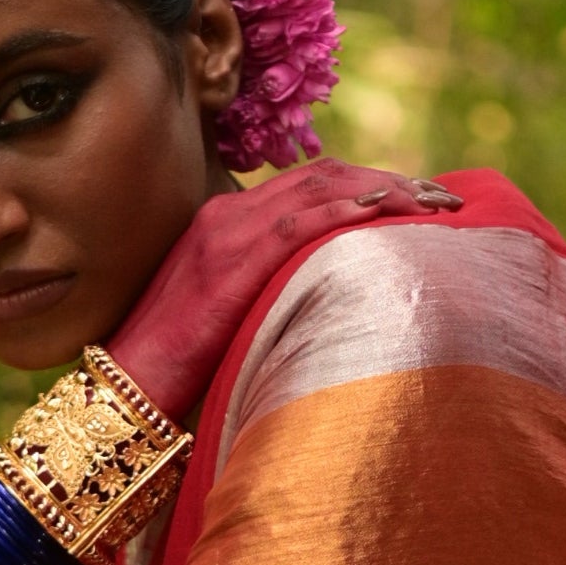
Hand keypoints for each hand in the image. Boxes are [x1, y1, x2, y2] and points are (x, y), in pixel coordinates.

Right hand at [108, 163, 456, 419]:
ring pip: (320, 188)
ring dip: (386, 189)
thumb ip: (271, 290)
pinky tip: (386, 211)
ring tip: (436, 203)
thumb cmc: (174, 367)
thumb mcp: (227, 314)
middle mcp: (228, 214)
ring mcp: (226, 232)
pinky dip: (346, 210)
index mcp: (226, 222)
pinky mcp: (229, 261)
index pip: (311, 186)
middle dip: (391, 180)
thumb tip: (328, 300)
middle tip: (445, 197)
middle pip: (325, 175)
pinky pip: (298, 223)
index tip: (418, 200)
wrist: (120, 389)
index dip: (370, 184)